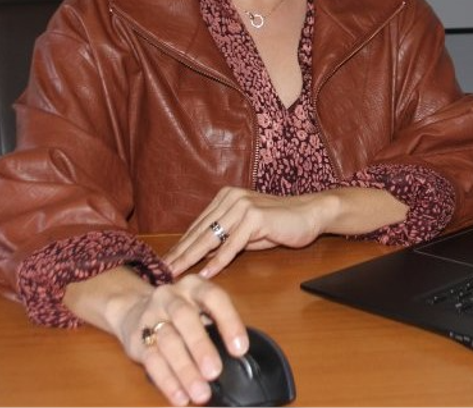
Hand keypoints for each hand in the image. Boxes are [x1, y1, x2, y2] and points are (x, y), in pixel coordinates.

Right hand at [115, 275, 247, 406]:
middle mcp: (170, 297)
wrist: (133, 308)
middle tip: (214, 372)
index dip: (228, 322)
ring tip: (200, 393)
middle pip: (184, 317)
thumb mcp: (200, 308)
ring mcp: (150, 317)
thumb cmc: (181, 313)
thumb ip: (217, 326)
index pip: (213, 297)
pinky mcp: (136, 340)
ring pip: (168, 342)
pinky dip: (167, 381)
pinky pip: (152, 361)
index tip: (240, 349)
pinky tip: (180, 396)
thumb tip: (238, 359)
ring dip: (185, 370)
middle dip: (200, 346)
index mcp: (194, 286)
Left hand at [165, 186, 329, 278]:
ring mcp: (242, 206)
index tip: (165, 263)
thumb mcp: (247, 231)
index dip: (181, 246)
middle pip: (199, 232)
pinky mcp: (255, 217)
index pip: (197, 227)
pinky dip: (218, 261)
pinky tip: (206, 273)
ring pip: (211, 238)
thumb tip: (202, 257)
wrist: (310, 213)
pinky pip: (232, 244)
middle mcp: (230, 198)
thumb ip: (226, 239)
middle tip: (161, 272)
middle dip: (179, 254)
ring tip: (176, 273)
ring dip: (192, 259)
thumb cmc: (280, 224)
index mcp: (225, 198)